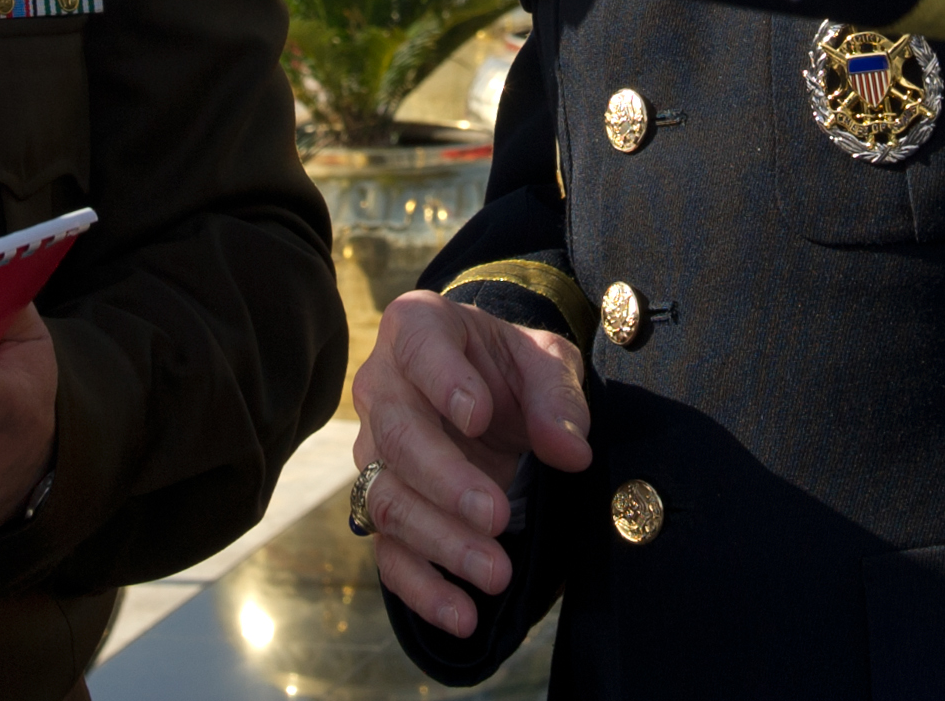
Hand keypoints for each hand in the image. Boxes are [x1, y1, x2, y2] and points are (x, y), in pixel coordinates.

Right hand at [350, 291, 593, 638]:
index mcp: (418, 329)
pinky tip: (462, 615)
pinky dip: (421, 588)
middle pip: (395, 434)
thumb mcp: (547, 362)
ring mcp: (374, 450)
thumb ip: (558, 397)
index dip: (442, 381)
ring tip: (496, 573)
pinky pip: (387, 552)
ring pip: (386, 497)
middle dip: (444, 480)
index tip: (480, 415)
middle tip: (497, 515)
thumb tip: (569, 451)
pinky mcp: (382, 506)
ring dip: (438, 540)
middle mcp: (381, 387)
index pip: (417, 345)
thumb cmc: (511, 369)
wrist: (488, 394)